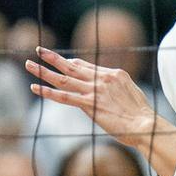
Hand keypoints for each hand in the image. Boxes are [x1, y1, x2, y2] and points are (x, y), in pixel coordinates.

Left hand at [25, 48, 164, 152]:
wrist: (146, 125)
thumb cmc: (141, 115)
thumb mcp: (131, 93)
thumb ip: (115, 88)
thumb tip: (105, 92)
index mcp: (114, 74)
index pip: (87, 66)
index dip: (71, 64)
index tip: (62, 62)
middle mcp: (102, 78)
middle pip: (72, 66)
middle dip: (54, 58)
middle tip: (39, 50)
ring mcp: (94, 90)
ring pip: (63, 78)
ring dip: (44, 71)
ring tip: (29, 64)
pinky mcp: (90, 103)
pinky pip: (64, 96)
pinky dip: (48, 92)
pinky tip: (35, 88)